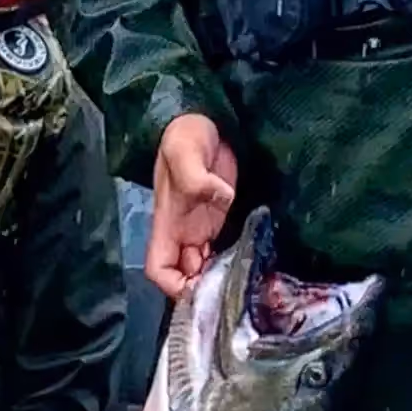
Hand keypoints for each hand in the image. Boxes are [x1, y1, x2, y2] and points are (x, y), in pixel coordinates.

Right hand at [146, 113, 237, 299]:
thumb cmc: (187, 135)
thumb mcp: (185, 151)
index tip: (201, 287)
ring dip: (220, 279)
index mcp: (167, 223)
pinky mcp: (220, 221)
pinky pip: (221, 252)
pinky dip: (232, 263)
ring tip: (248, 281)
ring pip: (204, 269)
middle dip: (204, 289)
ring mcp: (201, 229)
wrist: (205, 121)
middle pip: (184, 277)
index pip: (158, 268)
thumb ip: (196, 177)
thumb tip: (220, 197)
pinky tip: (252, 265)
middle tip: (236, 288)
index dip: (173, 286)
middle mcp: (182, 232)